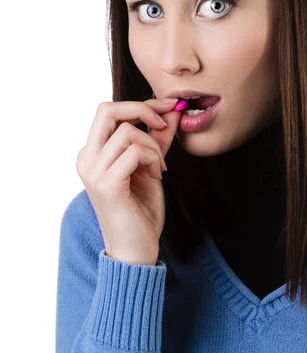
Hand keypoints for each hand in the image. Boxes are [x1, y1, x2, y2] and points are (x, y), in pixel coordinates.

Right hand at [76, 97, 181, 264]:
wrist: (136, 249)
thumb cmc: (141, 209)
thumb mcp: (152, 165)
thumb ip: (159, 137)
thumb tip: (173, 109)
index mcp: (92, 153)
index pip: (110, 111)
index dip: (142, 103)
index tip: (170, 106)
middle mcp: (86, 159)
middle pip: (107, 110)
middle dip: (142, 110)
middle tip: (163, 126)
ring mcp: (93, 172)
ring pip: (126, 132)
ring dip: (153, 146)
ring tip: (159, 167)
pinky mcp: (107, 185)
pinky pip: (134, 152)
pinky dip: (153, 158)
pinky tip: (157, 176)